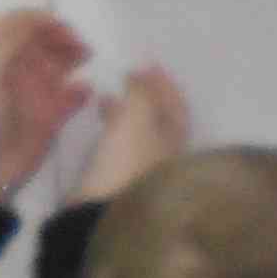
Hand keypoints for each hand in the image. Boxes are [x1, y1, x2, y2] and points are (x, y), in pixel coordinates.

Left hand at [0, 10, 94, 202]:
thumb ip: (7, 41)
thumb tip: (36, 18)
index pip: (17, 24)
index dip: (38, 19)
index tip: (58, 24)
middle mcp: (14, 70)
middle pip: (43, 40)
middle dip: (61, 35)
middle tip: (76, 43)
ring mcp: (33, 93)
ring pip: (59, 63)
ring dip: (74, 54)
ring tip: (85, 56)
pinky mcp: (49, 117)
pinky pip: (71, 97)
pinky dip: (82, 91)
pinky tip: (85, 91)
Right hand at [67, 66, 190, 207]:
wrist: (101, 213)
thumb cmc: (128, 160)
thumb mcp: (137, 116)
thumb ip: (140, 91)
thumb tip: (139, 75)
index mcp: (177, 141)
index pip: (177, 106)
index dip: (165, 84)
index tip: (149, 64)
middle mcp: (166, 156)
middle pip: (159, 119)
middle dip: (143, 96)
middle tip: (127, 77)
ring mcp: (143, 170)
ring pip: (138, 132)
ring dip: (125, 111)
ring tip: (105, 97)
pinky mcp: (119, 180)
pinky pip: (120, 144)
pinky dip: (113, 128)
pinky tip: (98, 122)